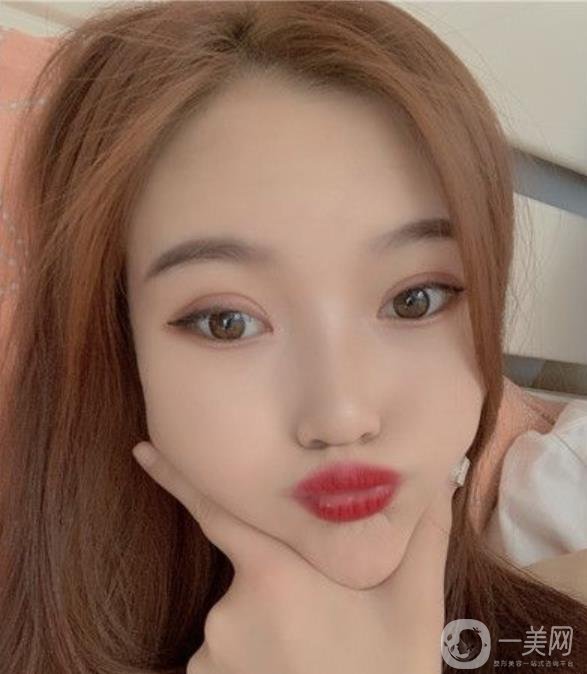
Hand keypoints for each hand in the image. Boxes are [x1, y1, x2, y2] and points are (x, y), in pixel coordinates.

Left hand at [132, 441, 457, 673]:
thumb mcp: (415, 607)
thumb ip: (422, 534)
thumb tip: (437, 478)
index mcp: (276, 575)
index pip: (218, 510)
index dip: (179, 477)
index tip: (141, 450)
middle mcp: (231, 611)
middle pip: (250, 569)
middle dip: (280, 578)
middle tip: (329, 615)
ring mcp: (214, 654)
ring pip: (240, 613)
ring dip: (271, 620)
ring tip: (318, 652)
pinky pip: (229, 649)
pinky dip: (255, 652)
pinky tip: (295, 670)